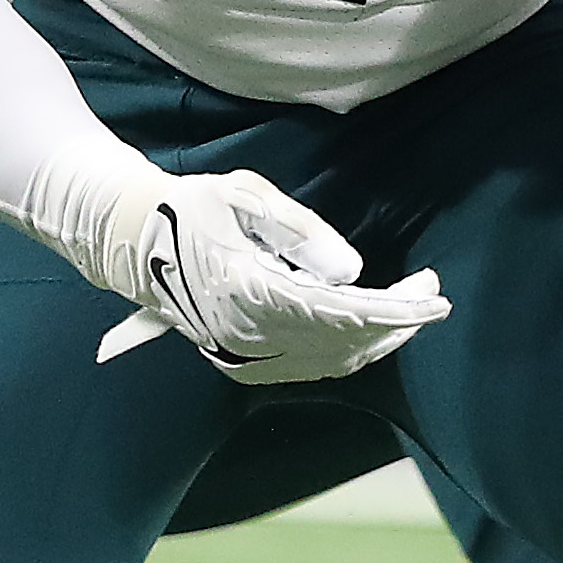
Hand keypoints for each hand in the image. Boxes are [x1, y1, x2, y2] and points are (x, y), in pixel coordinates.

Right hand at [91, 169, 446, 387]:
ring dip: (378, 340)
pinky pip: (309, 368)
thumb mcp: (244, 195)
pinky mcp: (239, 364)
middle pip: (341, 343)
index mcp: (244, 291)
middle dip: (395, 323)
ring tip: (411, 309)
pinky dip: (348, 353)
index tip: (432, 298)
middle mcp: (243, 335)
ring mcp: (240, 356)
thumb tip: (353, 271)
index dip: (392, 310)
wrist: (130, 239)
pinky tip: (370, 332)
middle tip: (430, 293)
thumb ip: (300, 230)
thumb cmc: (191, 206)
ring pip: (329, 362)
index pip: (337, 311)